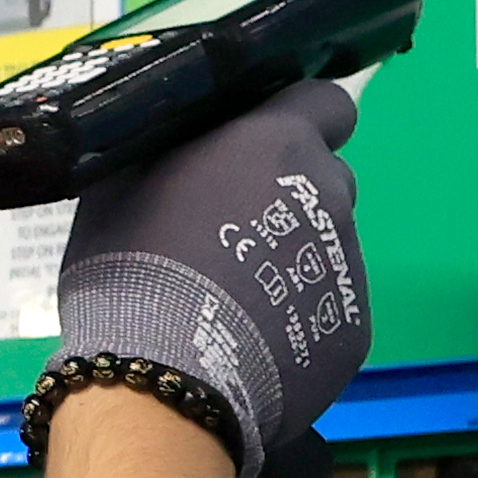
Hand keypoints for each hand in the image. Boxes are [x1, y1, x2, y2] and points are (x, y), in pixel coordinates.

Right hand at [50, 80, 370, 477]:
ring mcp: (349, 265)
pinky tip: (252, 346)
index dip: (300, 120)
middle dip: (291, 197)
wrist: (161, 374)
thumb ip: (171, 149)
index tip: (265, 146)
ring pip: (327, 248)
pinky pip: (328, 311)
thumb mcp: (124, 181)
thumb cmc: (132, 262)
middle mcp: (330, 194)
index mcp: (280, 142)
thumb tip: (176, 145)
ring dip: (291, 261)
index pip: (327, 103)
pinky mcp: (353, 331)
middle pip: (326, 180)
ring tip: (236, 304)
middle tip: (233, 234)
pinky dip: (298, 321)